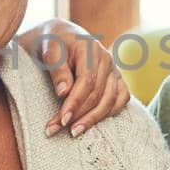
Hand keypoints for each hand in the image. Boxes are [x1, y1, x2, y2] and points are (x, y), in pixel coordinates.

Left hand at [24, 18, 131, 136]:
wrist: (62, 37)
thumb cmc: (53, 44)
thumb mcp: (49, 52)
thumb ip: (57, 70)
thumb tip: (64, 92)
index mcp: (91, 49)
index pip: (87, 82)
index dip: (75, 103)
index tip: (61, 120)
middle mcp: (107, 59)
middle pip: (98, 94)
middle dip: (78, 115)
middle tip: (56, 129)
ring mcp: (114, 70)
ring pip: (110, 100)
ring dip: (92, 119)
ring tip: (74, 132)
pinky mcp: (117, 79)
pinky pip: (121, 100)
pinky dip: (109, 113)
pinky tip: (92, 123)